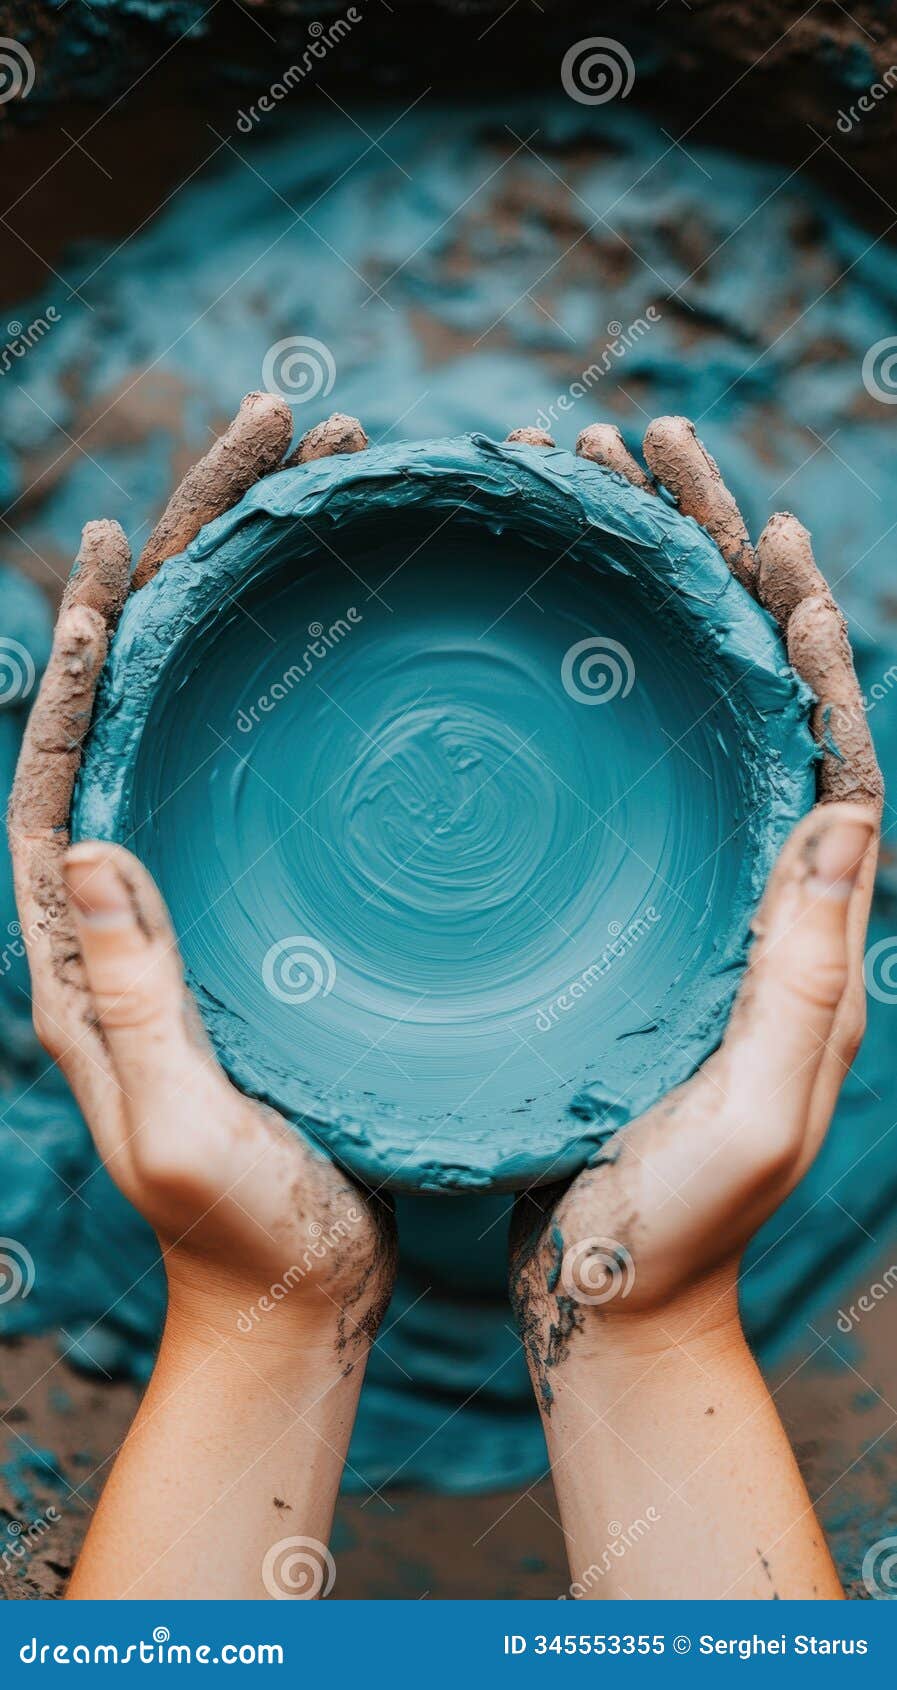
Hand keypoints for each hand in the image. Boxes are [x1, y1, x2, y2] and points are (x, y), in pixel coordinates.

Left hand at [8, 401, 394, 1355]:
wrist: (291, 1290)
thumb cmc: (236, 1232)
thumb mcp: (179, 1129)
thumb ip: (128, 998)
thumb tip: (86, 839)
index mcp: (82, 946)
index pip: (67, 764)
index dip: (96, 652)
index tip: (133, 545)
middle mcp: (137, 899)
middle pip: (155, 693)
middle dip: (200, 558)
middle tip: (279, 432)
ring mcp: (214, 892)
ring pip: (228, 705)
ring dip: (266, 587)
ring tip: (333, 476)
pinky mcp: (282, 904)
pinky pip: (292, 767)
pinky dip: (323, 680)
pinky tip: (376, 618)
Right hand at [508, 415, 881, 1382]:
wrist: (612, 1289)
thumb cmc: (681, 1219)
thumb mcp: (756, 1106)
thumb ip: (804, 970)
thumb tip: (851, 799)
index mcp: (805, 920)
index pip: (822, 740)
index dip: (795, 630)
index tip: (755, 526)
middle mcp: (742, 884)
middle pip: (738, 689)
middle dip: (700, 559)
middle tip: (637, 445)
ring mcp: (666, 889)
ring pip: (661, 710)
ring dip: (631, 594)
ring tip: (574, 490)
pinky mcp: (594, 910)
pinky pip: (588, 777)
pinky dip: (561, 688)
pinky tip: (512, 629)